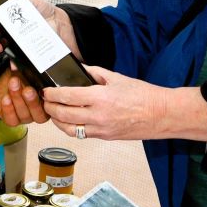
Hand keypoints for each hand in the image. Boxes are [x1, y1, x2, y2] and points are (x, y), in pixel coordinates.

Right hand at [0, 0, 80, 59]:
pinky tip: (11, 60)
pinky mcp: (25, 54)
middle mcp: (7, 30)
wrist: (65, 27)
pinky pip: (15, 60)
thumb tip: (10, 1)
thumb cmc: (48, 12)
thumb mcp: (32, 0)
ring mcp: (15, 43)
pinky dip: (11, 62)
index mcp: (6, 16)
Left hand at [0, 67, 48, 125]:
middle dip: (32, 101)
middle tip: (28, 89)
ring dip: (18, 99)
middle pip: (39, 114)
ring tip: (13, 85)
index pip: (52, 106)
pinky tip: (6, 99)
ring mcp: (25, 118)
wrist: (4, 84)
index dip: (48, 100)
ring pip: (24, 115)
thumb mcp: (26, 73)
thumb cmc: (20, 79)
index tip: (42, 89)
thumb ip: (28, 70)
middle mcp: (38, 112)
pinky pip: (12, 120)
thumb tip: (23, 63)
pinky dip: (8, 109)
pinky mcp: (12, 121)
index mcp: (47, 102)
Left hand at [42, 66, 206, 142]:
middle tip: (45, 102)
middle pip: (63, 115)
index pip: (67, 96)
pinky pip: (82, 135)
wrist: (161, 115)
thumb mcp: (117, 77)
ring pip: (69, 129)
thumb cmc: (143, 95)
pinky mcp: (105, 137)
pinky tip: (69, 121)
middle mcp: (98, 116)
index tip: (45, 91)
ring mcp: (101, 129)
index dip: (52, 94)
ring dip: (57, 121)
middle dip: (50, 108)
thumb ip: (95, 73)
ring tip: (53, 113)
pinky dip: (71, 128)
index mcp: (100, 97)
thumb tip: (79, 69)